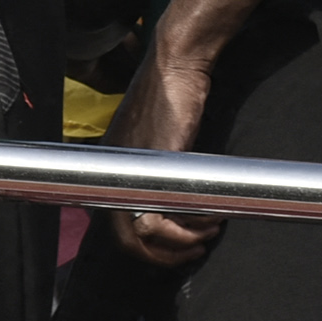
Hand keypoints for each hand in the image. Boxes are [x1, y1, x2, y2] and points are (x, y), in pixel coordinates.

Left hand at [103, 46, 221, 267]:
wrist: (176, 66)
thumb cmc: (172, 99)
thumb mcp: (157, 143)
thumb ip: (158, 174)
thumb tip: (175, 206)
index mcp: (112, 172)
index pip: (118, 228)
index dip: (149, 249)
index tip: (179, 251)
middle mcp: (114, 175)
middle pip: (127, 238)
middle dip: (165, 254)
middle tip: (195, 249)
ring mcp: (130, 171)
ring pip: (145, 233)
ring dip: (182, 240)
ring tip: (208, 230)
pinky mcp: (150, 166)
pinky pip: (159, 215)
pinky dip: (187, 226)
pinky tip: (209, 218)